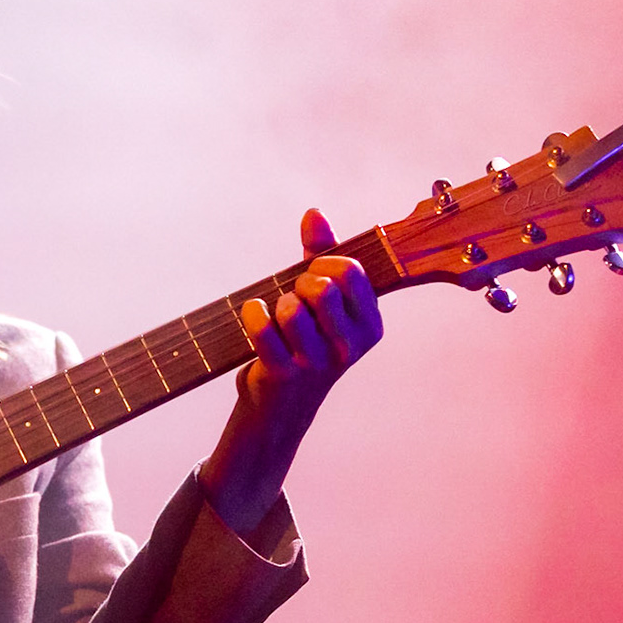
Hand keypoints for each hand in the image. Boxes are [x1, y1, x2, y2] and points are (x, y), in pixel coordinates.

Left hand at [200, 208, 382, 536]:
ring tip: (278, 319)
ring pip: (291, 305)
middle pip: (322, 285)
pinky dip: (251, 314)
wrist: (278, 409)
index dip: (323, 263)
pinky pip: (262, 324)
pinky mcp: (283, 373)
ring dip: (275, 304)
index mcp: (371, 327)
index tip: (313, 276)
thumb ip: (319, 253)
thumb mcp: (318, 299)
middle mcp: (350, 348)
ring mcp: (318, 363)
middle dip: (299, 282)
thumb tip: (313, 213)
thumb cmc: (302, 343)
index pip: (350, 271)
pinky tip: (254, 317)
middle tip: (293, 298)